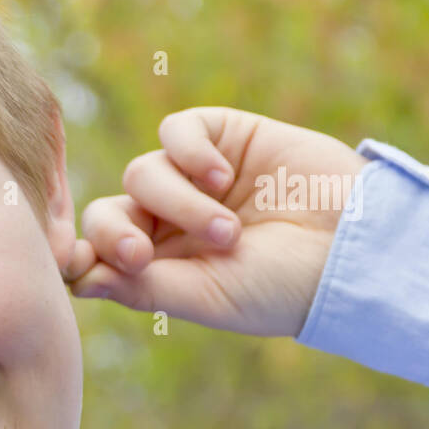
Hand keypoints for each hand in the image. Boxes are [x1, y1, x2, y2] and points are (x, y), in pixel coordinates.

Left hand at [63, 107, 369, 336]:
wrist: (353, 249)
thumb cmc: (280, 287)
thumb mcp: (205, 297)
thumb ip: (139, 286)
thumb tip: (74, 279)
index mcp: (157, 266)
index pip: (94, 253)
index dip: (77, 254)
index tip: (75, 264)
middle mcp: (167, 222)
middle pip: (104, 212)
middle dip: (116, 234)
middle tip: (142, 256)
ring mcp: (192, 178)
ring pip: (141, 174)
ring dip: (178, 205)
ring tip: (228, 232)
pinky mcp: (222, 137)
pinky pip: (175, 131)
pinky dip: (188, 152)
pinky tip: (221, 177)